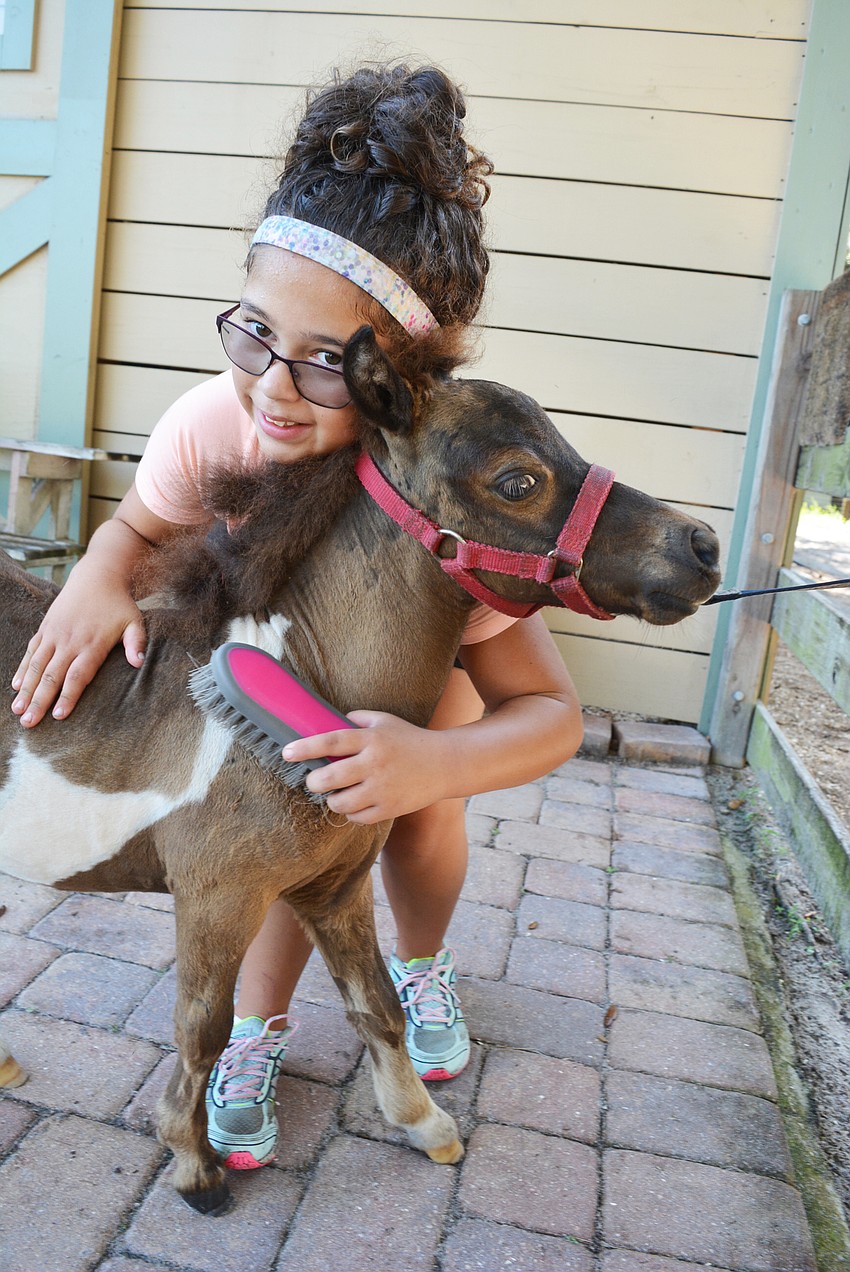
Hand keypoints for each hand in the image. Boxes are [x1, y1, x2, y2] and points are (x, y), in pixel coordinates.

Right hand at [11, 571, 146, 726]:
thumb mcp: (134, 621)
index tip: (58, 716)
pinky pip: (31, 652)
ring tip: (18, 710)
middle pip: (51, 676)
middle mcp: (69, 641)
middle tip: (29, 723)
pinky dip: (22, 669)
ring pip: (36, 666)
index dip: (67, 697)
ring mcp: (54, 634)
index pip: (77, 676)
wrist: (97, 576)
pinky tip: (15, 686)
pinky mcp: (45, 628)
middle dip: (39, 701)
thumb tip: (139, 663)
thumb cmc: (118, 604)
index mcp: (92, 644)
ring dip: (26, 690)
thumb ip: (136, 643)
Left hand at [282, 711, 451, 823]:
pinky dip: (351, 812)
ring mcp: (382, 788)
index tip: (287, 752)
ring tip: (338, 793)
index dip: (305, 747)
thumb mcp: (385, 721)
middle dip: (314, 781)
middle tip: (314, 780)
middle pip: (329, 778)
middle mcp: (374, 764)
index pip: (331, 742)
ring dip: (332, 799)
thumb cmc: (410, 740)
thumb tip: (328, 720)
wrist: (444, 764)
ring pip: (339, 803)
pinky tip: (357, 803)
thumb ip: (357, 718)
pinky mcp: (389, 808)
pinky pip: (356, 817)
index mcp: (371, 739)